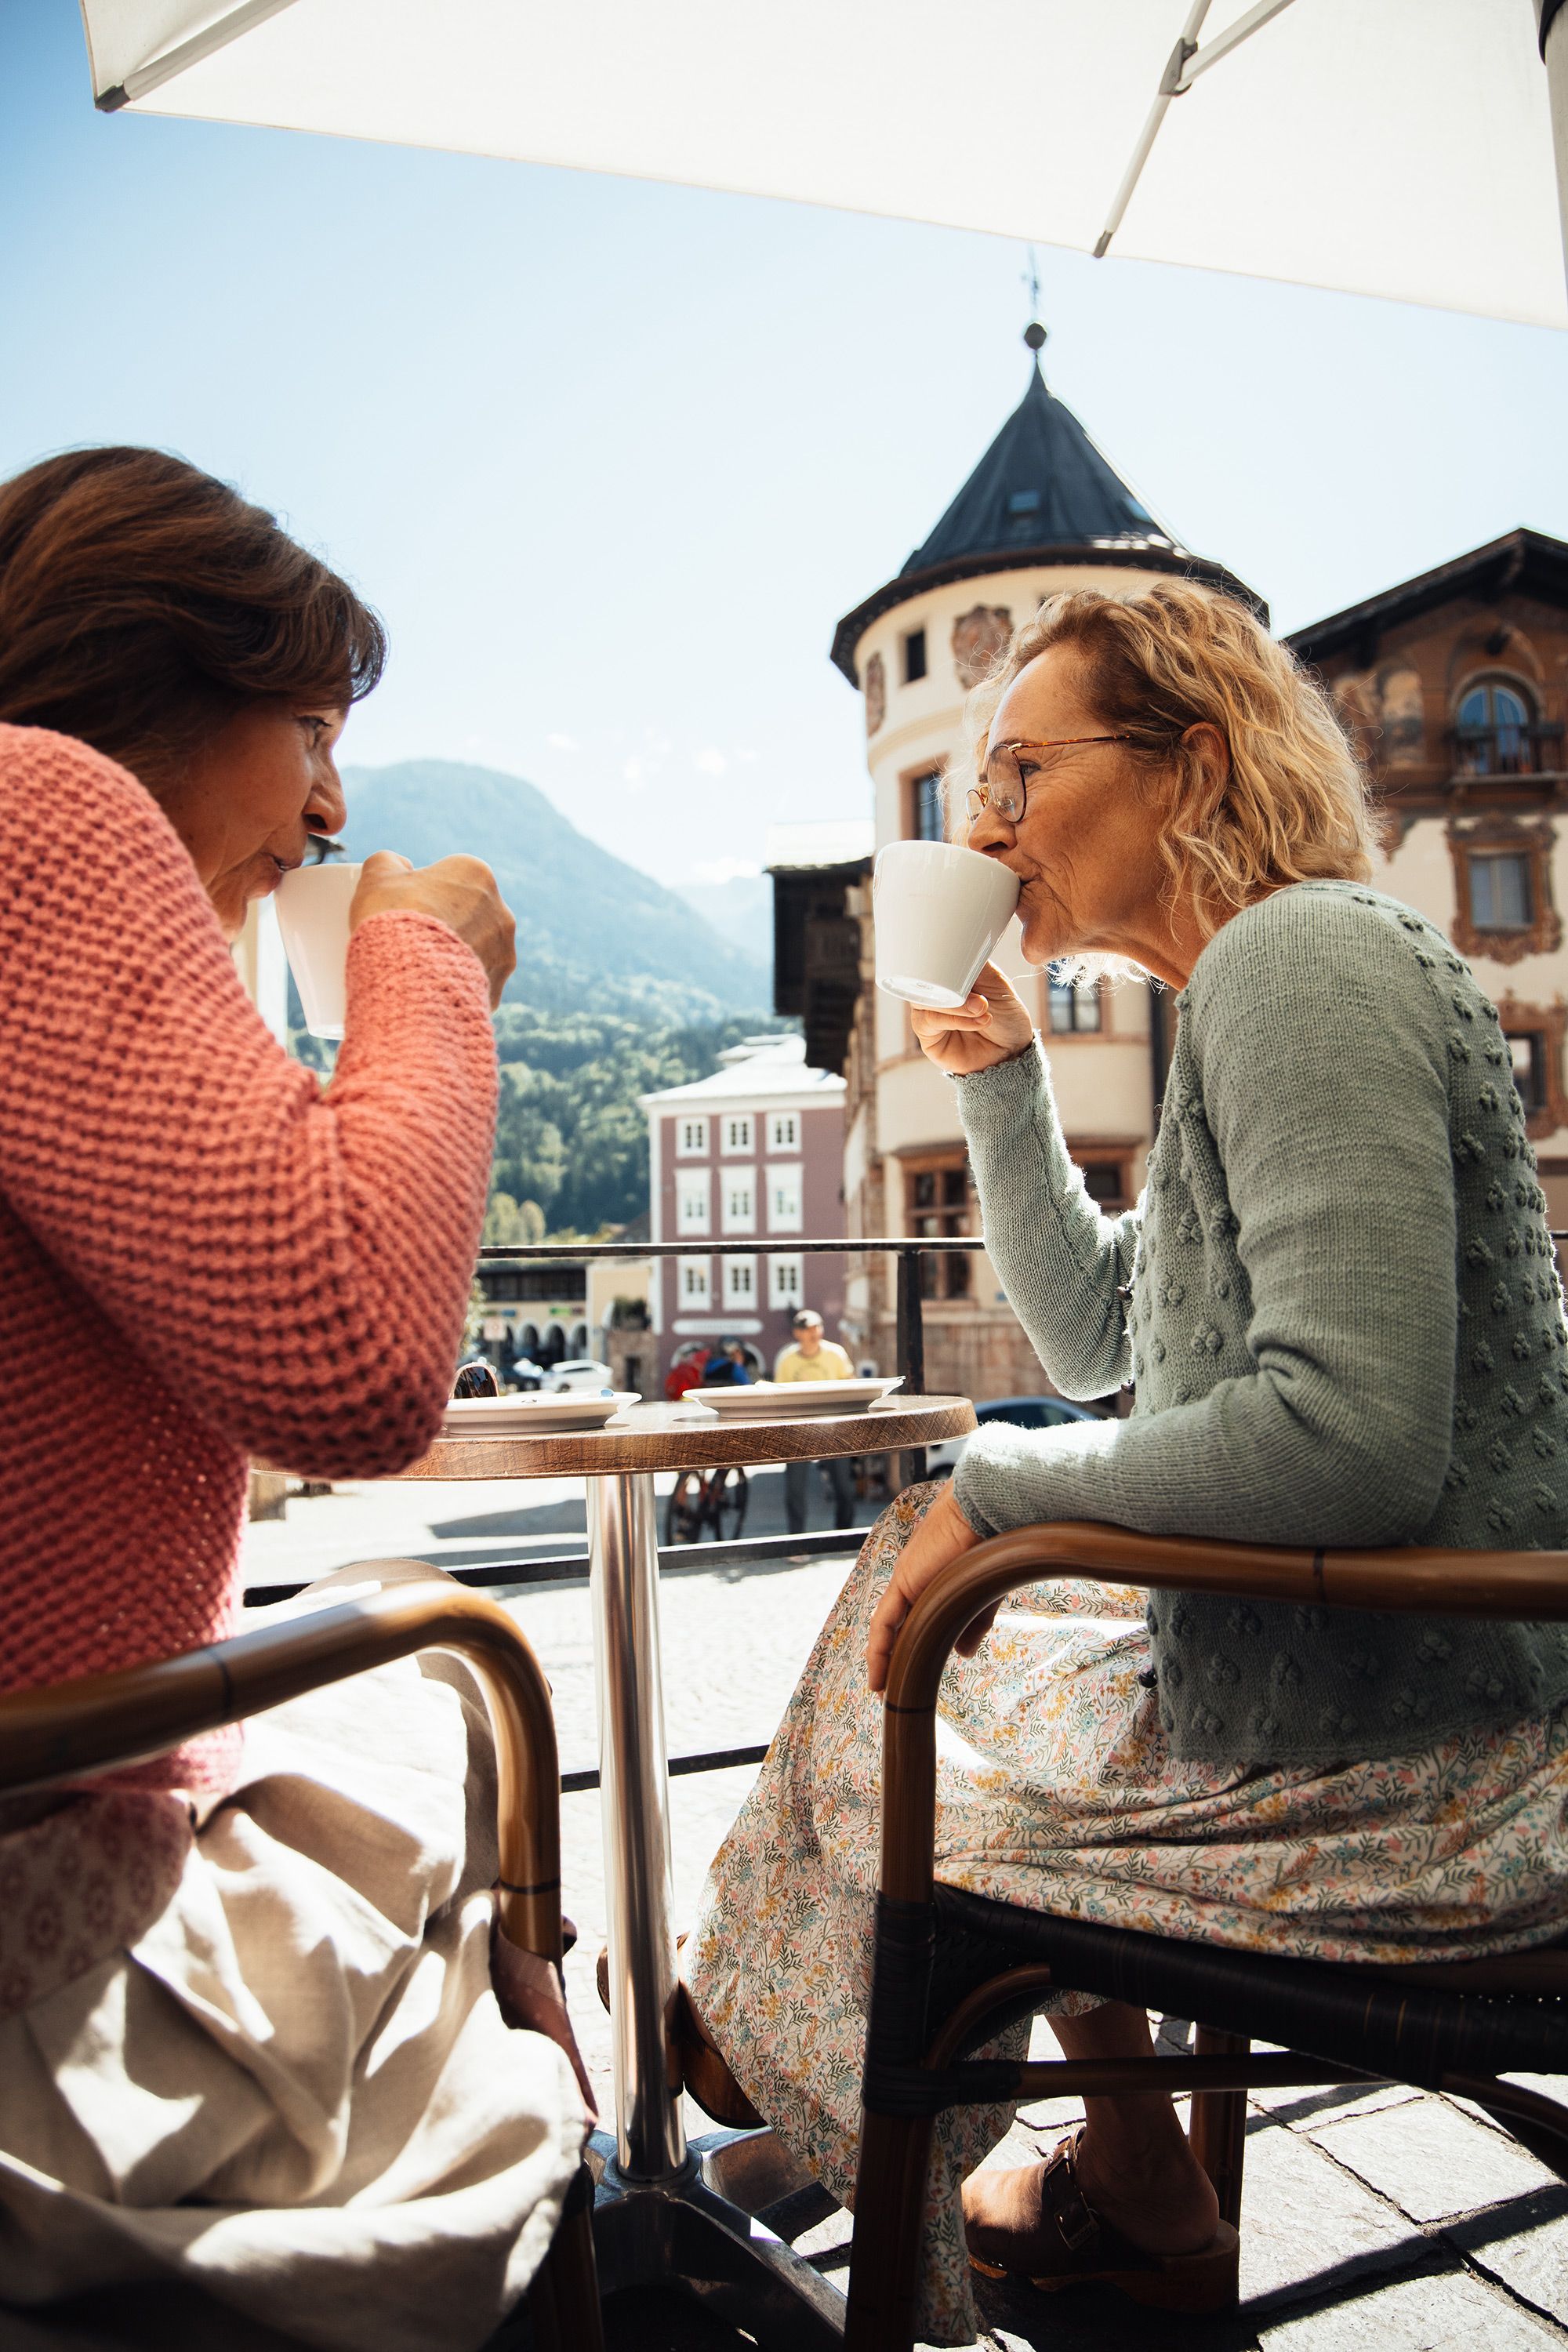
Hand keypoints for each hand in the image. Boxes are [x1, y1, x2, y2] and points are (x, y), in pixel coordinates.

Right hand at [350, 851, 517, 1009]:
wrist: (407, 977)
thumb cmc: (393, 919)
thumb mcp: (377, 876)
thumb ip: (388, 861)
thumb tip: (399, 864)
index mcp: (476, 874)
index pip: (450, 879)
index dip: (424, 893)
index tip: (406, 909)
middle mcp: (500, 910)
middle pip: (466, 914)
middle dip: (444, 924)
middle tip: (411, 937)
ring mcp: (504, 950)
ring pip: (475, 949)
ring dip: (453, 955)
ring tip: (420, 966)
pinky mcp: (498, 984)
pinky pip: (476, 981)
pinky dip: (457, 983)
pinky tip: (432, 987)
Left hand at [866, 1480, 998, 1693]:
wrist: (987, 1510)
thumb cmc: (992, 1543)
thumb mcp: (983, 1593)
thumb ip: (973, 1622)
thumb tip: (963, 1653)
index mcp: (934, 1580)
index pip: (916, 1618)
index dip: (910, 1645)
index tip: (910, 1672)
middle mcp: (916, 1580)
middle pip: (900, 1625)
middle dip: (895, 1657)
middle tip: (894, 1689)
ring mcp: (908, 1580)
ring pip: (889, 1628)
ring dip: (884, 1659)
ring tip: (884, 1690)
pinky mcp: (904, 1582)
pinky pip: (884, 1623)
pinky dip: (879, 1650)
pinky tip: (877, 1676)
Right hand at [911, 961, 1033, 1075]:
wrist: (1013, 1052)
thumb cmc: (1005, 1017)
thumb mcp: (997, 983)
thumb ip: (977, 966)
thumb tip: (961, 948)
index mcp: (948, 976)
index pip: (933, 960)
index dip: (944, 958)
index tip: (964, 962)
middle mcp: (934, 993)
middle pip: (926, 980)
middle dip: (953, 986)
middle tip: (980, 998)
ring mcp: (928, 1014)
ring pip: (926, 1000)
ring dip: (957, 1005)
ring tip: (983, 1009)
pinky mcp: (927, 1037)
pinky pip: (931, 1022)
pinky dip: (955, 1020)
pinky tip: (978, 1021)